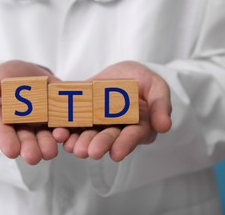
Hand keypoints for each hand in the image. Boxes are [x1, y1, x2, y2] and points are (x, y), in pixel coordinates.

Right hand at [0, 60, 60, 164]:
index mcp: (0, 122)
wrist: (30, 71)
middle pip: (25, 140)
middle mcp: (21, 128)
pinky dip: (63, 132)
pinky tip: (64, 134)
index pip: (2, 133)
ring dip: (47, 145)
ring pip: (44, 138)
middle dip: (29, 149)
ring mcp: (40, 124)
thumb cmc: (4, 78)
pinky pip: (62, 126)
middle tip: (33, 157)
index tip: (12, 150)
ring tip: (50, 151)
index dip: (7, 142)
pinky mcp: (57, 118)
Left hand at [53, 61, 171, 161]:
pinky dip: (66, 130)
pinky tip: (59, 133)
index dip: (125, 145)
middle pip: (108, 138)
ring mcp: (98, 124)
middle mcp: (117, 129)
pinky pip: (73, 125)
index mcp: (137, 126)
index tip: (116, 154)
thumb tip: (165, 127)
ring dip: (80, 142)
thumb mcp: (156, 87)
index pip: (132, 137)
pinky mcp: (82, 116)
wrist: (121, 72)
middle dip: (98, 145)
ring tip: (72, 147)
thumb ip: (161, 105)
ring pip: (89, 136)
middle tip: (89, 152)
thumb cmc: (142, 80)